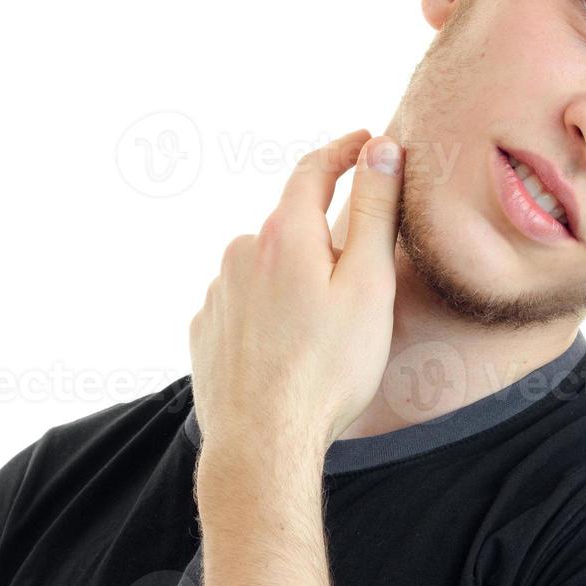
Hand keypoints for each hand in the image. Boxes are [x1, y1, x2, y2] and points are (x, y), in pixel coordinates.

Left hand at [188, 128, 402, 463]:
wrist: (262, 445)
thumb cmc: (327, 369)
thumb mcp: (368, 283)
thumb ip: (374, 210)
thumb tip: (379, 149)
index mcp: (284, 234)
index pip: (314, 170)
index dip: (344, 151)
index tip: (366, 140)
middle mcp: (241, 253)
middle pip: (291, 224)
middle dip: (325, 233)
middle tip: (362, 269)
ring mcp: (218, 293)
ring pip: (267, 267)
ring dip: (297, 278)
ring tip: (327, 326)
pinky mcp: (206, 331)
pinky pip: (246, 303)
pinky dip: (271, 310)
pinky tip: (291, 346)